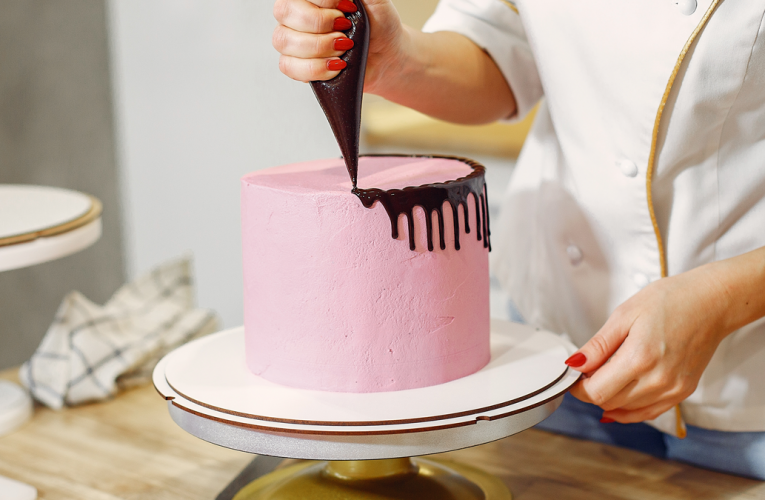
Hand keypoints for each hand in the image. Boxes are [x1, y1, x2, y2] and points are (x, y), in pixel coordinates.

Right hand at [272, 0, 404, 90]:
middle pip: (284, 12)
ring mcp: (292, 38)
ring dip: (319, 47)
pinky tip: (336, 65)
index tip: (348, 8)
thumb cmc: (379, 24)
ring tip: (343, 48)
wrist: (386, 55)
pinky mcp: (295, 64)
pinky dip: (316, 68)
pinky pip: (289, 66)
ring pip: (284, 40)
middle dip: (320, 24)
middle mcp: (296, 12)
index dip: (324, 2)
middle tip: (345, 29)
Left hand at [567, 264, 731, 422]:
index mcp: (640, 358)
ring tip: (606, 375)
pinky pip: (648, 412)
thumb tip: (575, 364)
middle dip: (591, 391)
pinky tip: (621, 394)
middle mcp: (658, 380)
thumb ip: (598, 346)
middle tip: (587, 372)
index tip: (573, 376)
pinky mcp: (682, 392)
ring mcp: (673, 390)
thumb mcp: (624, 315)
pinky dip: (629, 408)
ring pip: (627, 410)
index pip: (597, 392)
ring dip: (610, 398)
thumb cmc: (670, 301)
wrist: (712, 303)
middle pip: (609, 403)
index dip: (578, 387)